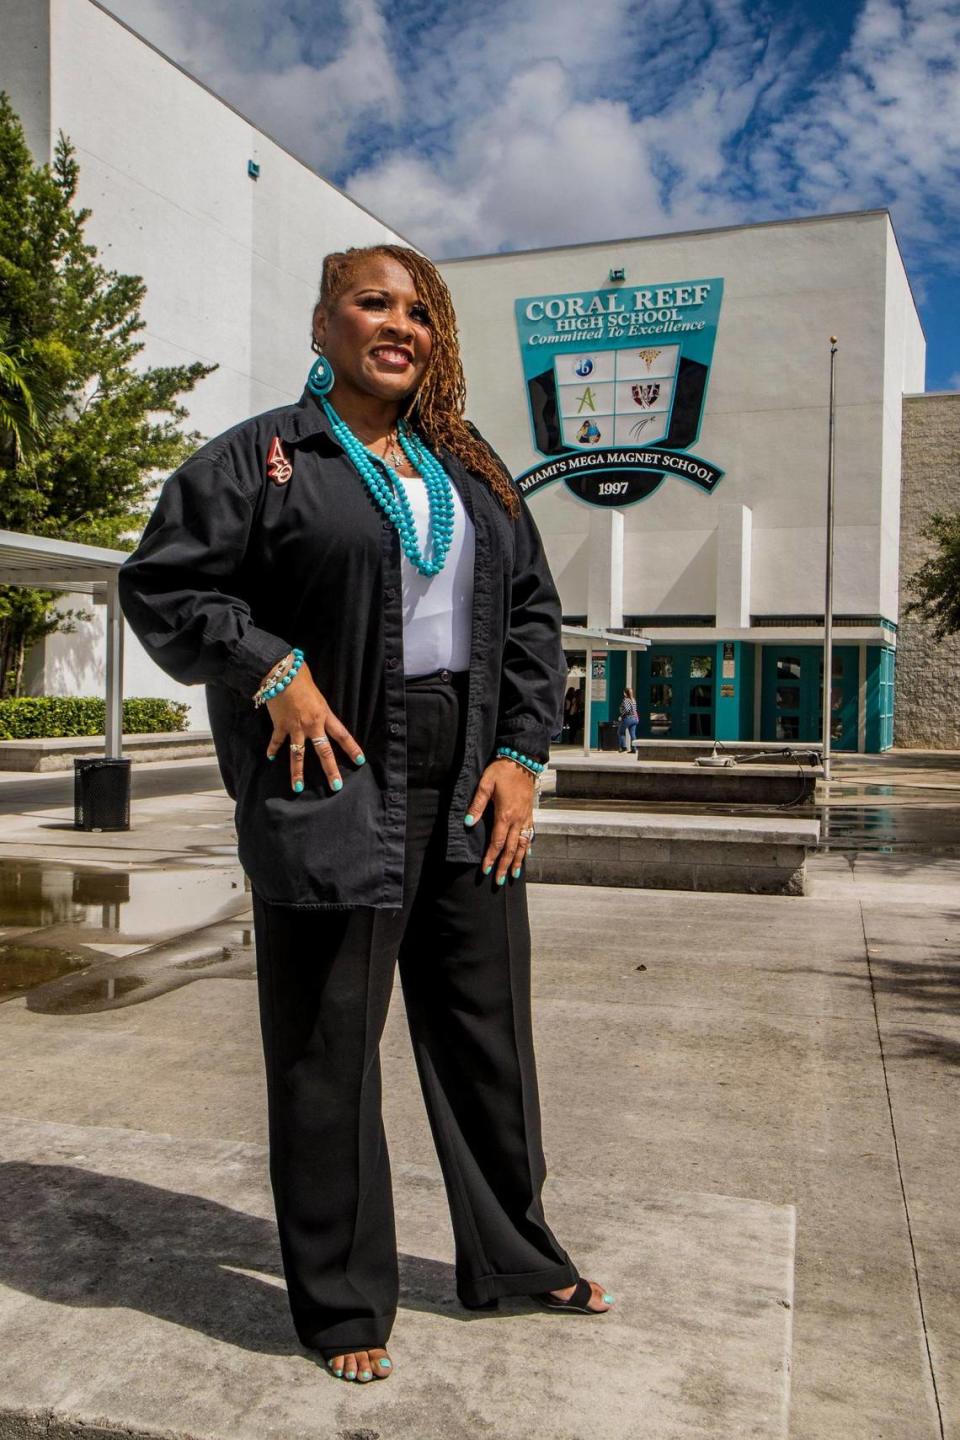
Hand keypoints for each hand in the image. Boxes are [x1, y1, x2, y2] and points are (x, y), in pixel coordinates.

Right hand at [264, 662, 363, 792]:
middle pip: (324, 751)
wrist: (280, 673)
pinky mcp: (280, 725)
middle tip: (335, 786)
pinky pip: (277, 741)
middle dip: (330, 770)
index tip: (360, 760)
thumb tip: (319, 710)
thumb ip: (320, 706)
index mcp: (324, 715)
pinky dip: (273, 749)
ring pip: (297, 754)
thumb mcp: (317, 692)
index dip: (352, 748)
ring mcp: (295, 727)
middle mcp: (311, 725)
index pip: (342, 735)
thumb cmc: (300, 676)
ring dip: (297, 772)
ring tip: (297, 787)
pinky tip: (270, 757)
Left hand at [464, 759, 535, 883]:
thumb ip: (477, 804)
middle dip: (505, 865)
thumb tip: (468, 822)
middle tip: (500, 881)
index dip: (491, 857)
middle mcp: (517, 819)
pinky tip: (526, 854)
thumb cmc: (501, 771)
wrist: (522, 761)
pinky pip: (530, 834)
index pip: (497, 842)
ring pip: (522, 844)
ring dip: (518, 860)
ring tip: (514, 874)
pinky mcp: (529, 813)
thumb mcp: (485, 784)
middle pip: (511, 848)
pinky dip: (527, 847)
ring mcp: (525, 817)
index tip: (486, 870)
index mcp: (505, 814)